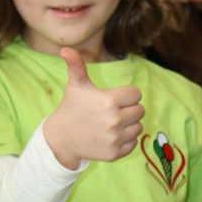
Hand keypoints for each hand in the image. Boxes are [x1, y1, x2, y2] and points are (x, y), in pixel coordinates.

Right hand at [43, 48, 144, 169]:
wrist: (61, 138)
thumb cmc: (72, 107)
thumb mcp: (75, 85)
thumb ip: (76, 65)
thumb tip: (65, 49)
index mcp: (109, 101)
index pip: (136, 94)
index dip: (125, 95)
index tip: (112, 98)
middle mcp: (114, 120)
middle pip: (140, 110)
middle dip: (128, 110)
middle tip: (110, 112)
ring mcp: (115, 138)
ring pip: (138, 127)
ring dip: (128, 125)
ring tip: (110, 124)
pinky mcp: (115, 153)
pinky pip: (133, 143)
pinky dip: (124, 140)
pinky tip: (109, 136)